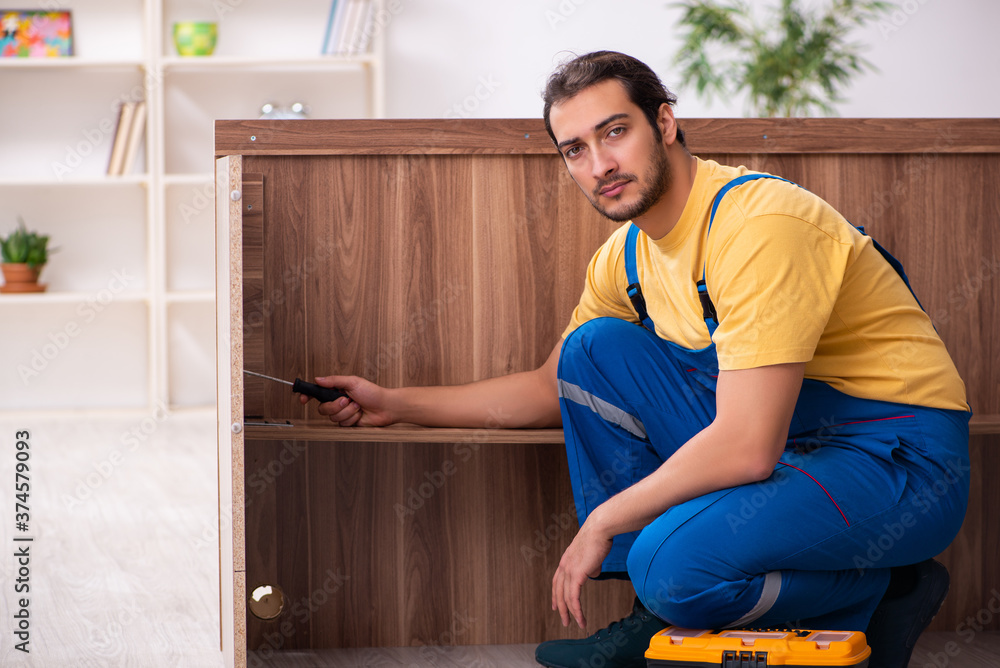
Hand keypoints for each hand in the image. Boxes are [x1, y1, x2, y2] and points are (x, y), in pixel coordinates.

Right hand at [299, 375, 393, 426]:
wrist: (385, 407)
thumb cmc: (372, 392)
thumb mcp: (352, 382)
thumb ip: (334, 381)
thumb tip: (318, 379)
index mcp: (336, 390)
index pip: (316, 393)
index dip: (307, 396)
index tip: (302, 399)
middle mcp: (337, 402)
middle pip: (322, 408)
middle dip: (335, 405)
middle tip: (347, 399)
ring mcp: (342, 413)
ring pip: (333, 417)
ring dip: (347, 412)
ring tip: (358, 406)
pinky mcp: (348, 423)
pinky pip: (342, 424)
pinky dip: (352, 418)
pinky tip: (360, 414)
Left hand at [551, 514, 613, 629]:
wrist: (599, 529)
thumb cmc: (598, 538)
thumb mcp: (592, 554)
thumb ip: (590, 565)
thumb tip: (593, 573)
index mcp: (565, 560)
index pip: (557, 581)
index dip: (556, 595)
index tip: (556, 606)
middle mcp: (564, 566)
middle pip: (558, 592)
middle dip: (561, 608)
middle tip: (564, 621)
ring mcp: (569, 570)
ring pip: (566, 598)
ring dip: (570, 613)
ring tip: (576, 624)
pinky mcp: (577, 575)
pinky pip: (574, 597)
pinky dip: (576, 609)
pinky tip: (580, 617)